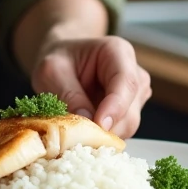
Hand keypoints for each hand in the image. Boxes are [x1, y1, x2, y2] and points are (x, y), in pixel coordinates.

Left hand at [29, 36, 150, 138]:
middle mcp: (134, 73)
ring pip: (127, 126)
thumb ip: (69, 94)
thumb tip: (87, 122)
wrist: (63, 62)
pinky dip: (103, 137)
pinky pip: (121, 132)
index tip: (100, 125)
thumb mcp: (52, 71)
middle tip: (77, 137)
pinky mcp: (130, 112)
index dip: (116, 107)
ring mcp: (135, 95)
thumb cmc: (59, 61)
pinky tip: (85, 131)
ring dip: (103, 134)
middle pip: (130, 111)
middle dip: (106, 128)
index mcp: (118, 51)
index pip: (126, 82)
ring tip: (77, 130)